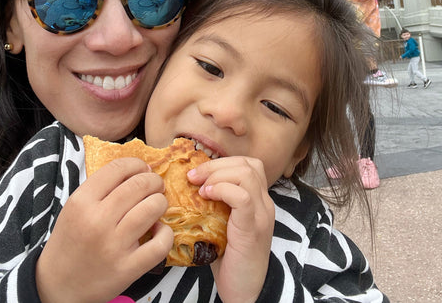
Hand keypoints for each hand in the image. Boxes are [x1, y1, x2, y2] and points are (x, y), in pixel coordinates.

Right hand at [36, 158, 172, 302]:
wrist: (57, 287)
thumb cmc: (70, 242)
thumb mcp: (75, 208)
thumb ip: (101, 189)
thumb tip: (140, 171)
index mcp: (81, 202)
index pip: (118, 168)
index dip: (137, 164)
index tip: (143, 169)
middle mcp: (97, 220)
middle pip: (139, 185)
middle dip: (154, 181)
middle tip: (155, 186)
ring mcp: (113, 245)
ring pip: (152, 207)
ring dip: (161, 202)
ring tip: (156, 206)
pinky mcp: (127, 268)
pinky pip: (161, 243)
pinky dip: (166, 233)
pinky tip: (158, 231)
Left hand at [188, 157, 274, 302]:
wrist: (245, 291)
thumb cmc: (229, 258)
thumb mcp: (222, 223)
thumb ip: (215, 204)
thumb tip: (187, 186)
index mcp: (258, 200)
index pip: (248, 164)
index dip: (222, 162)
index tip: (198, 173)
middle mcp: (264, 203)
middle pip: (247, 164)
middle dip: (216, 165)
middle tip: (193, 177)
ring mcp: (261, 214)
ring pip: (246, 174)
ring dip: (217, 175)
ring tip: (200, 188)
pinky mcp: (253, 228)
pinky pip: (242, 197)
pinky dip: (222, 190)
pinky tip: (207, 197)